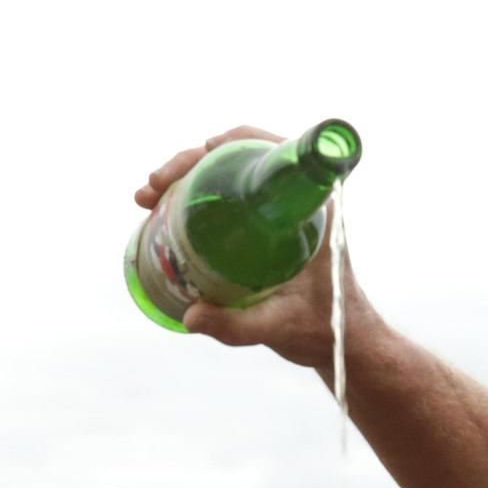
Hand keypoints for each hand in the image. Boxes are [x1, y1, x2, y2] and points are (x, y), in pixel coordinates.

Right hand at [136, 127, 345, 366]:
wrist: (340, 344)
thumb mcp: (280, 328)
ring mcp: (277, 212)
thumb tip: (189, 317)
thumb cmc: (322, 331)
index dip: (232, 142)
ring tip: (147, 199)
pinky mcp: (264, 227)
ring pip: (227, 177)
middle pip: (238, 158)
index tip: (200, 152)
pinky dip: (193, 198)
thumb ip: (238, 326)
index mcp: (312, 207)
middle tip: (152, 187)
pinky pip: (226, 198)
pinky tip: (164, 211)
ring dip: (184, 178)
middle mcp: (295, 200)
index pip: (271, 152)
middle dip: (189, 163)